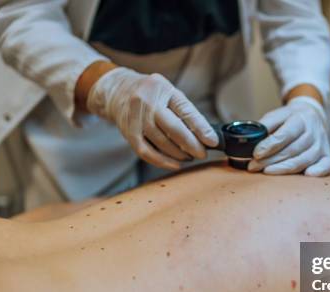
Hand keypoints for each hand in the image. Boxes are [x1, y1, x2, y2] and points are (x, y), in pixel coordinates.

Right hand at [86, 67, 218, 169]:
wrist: (117, 90)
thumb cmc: (150, 93)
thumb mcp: (169, 93)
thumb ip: (185, 111)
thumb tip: (204, 135)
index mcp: (162, 89)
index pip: (185, 110)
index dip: (201, 128)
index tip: (213, 141)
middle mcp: (147, 102)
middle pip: (173, 128)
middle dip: (191, 144)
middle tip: (202, 153)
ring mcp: (135, 118)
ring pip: (160, 142)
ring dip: (178, 154)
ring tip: (189, 157)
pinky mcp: (128, 132)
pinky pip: (146, 152)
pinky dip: (162, 161)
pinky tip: (174, 164)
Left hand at [248, 96, 329, 175]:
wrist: (311, 116)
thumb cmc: (289, 119)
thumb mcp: (276, 116)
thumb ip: (265, 126)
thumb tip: (250, 139)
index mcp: (300, 118)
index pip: (285, 134)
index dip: (270, 145)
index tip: (256, 154)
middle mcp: (314, 131)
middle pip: (292, 150)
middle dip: (271, 160)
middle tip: (253, 167)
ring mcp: (321, 144)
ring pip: (304, 160)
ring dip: (283, 169)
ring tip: (266, 172)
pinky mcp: (327, 155)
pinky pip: (326, 165)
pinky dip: (318, 171)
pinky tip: (306, 175)